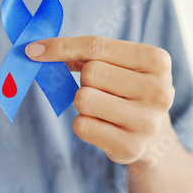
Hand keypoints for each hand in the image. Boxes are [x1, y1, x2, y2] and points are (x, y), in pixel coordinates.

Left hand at [25, 36, 174, 164]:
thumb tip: (39, 49)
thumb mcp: (120, 63)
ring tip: (104, 107)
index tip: (34, 50)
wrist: (154, 135)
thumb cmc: (128, 89)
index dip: (61, 46)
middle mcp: (159, 90)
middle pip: (91, 73)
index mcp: (156, 60)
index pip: (96, 45)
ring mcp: (147, 121)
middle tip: (102, 88)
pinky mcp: (131, 146)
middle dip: (85, 79)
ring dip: (83, 102)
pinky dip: (83, 123)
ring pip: (84, 99)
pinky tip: (103, 126)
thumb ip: (86, 52)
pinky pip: (82, 125)